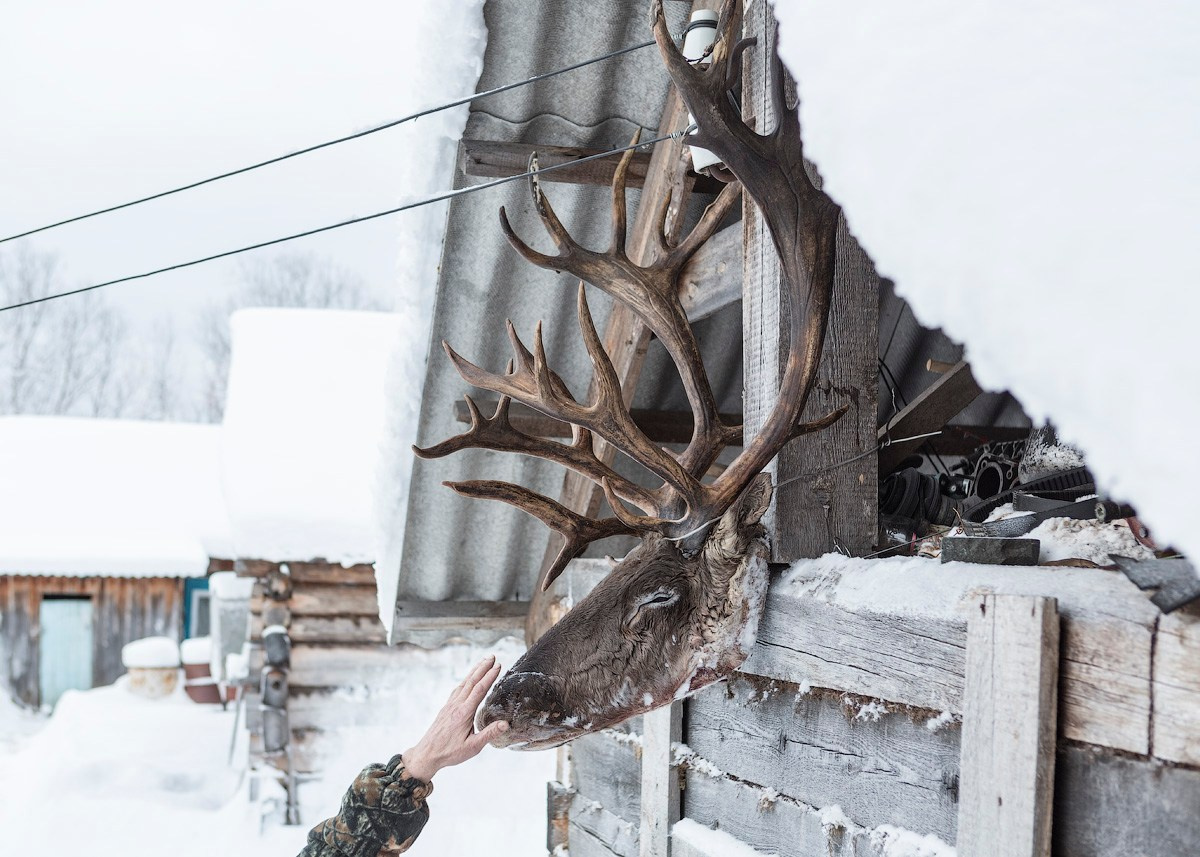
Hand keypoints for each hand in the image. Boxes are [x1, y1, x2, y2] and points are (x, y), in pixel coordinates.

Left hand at [402, 655, 508, 782]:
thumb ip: (489, 734)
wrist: (427, 755)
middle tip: (492, 656)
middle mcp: (456, 706)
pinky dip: (465, 681)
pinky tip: (467, 680)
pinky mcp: (446, 709)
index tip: (498, 665)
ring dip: (474, 671)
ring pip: (464, 684)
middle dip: (482, 667)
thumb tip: (506, 724)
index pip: (479, 689)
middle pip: (471, 681)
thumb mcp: (472, 747)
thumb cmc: (450, 753)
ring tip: (483, 662)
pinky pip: (457, 690)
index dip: (489, 676)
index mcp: (464, 713)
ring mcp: (450, 706)